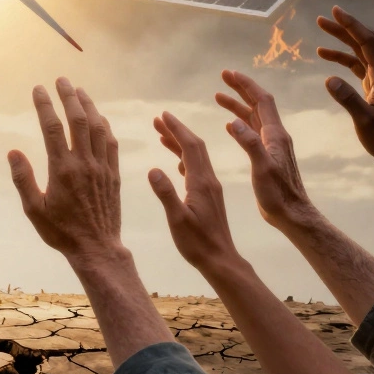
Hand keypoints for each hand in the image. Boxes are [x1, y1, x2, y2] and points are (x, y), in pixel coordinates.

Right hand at [8, 78, 120, 260]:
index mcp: (62, 170)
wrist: (97, 248)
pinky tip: (99, 117)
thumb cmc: (61, 232)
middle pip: (78, 120)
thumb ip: (23, 179)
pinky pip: (111, 142)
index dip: (45, 105)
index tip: (38, 89)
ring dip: (89, 105)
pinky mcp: (113, 174)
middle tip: (61, 80)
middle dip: (69, 96)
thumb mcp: (34, 210)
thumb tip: (13, 151)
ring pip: (98, 127)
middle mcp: (84, 163)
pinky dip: (104, 125)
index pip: (52, 128)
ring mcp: (102, 167)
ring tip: (79, 91)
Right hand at [149, 112, 239, 268]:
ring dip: (179, 143)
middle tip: (159, 118)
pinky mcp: (210, 196)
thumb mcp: (178, 220)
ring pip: (195, 157)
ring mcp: (210, 188)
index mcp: (201, 182)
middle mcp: (209, 180)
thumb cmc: (198, 243)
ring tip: (162, 133)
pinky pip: (196, 169)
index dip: (177, 129)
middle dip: (177, 130)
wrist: (221, 259)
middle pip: (194, 147)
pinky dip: (184, 158)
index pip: (190, 146)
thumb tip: (152, 169)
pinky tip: (177, 160)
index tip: (163, 114)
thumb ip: (166, 194)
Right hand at [215, 70, 314, 229]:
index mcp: (275, 135)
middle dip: (241, 89)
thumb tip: (234, 122)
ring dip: (237, 105)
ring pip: (253, 118)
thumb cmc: (278, 195)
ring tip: (218, 96)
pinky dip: (239, 124)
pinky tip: (228, 125)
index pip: (262, 100)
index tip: (229, 73)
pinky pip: (252, 132)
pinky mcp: (267, 157)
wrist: (292, 215)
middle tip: (223, 77)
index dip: (246, 85)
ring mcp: (272, 146)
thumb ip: (249, 144)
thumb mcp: (262, 168)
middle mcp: (275, 136)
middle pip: (258, 104)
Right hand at [316, 6, 373, 166]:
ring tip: (322, 34)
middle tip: (323, 18)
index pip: (368, 42)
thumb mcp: (366, 121)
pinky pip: (362, 66)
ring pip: (363, 52)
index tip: (335, 11)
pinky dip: (346, 59)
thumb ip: (348, 99)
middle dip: (345, 28)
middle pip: (366, 42)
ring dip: (344, 42)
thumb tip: (329, 79)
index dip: (351, 25)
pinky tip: (329, 60)